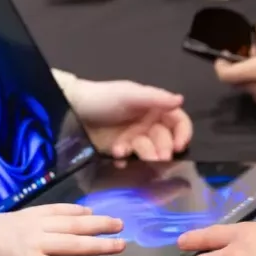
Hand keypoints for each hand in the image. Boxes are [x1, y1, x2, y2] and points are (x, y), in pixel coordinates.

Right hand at [0, 204, 124, 255]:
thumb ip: (8, 229)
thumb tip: (10, 234)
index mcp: (25, 216)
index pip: (57, 210)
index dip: (77, 210)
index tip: (91, 210)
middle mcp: (35, 226)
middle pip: (74, 222)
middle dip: (98, 223)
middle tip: (119, 223)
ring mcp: (35, 243)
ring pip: (75, 242)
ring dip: (100, 244)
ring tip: (120, 246)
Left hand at [69, 79, 193, 160]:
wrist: (72, 109)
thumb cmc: (102, 98)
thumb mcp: (129, 94)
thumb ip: (155, 98)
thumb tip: (180, 100)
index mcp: (154, 107)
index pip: (178, 121)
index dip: (182, 133)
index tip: (179, 145)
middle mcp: (148, 123)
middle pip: (166, 140)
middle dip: (162, 149)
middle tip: (156, 157)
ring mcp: (135, 138)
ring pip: (149, 151)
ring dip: (143, 155)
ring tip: (126, 152)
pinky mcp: (121, 150)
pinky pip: (131, 160)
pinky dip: (126, 160)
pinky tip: (117, 156)